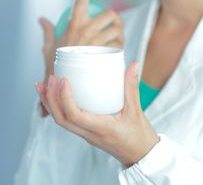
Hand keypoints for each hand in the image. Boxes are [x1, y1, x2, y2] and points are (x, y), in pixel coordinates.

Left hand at [35, 62, 159, 166]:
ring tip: (44, 85)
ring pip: (60, 122)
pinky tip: (54, 97)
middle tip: (51, 78)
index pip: (75, 116)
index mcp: (102, 128)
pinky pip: (66, 122)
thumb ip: (132, 86)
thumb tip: (133, 65)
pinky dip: (56, 108)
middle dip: (51, 98)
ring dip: (49, 103)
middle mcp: (90, 134)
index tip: (64, 80)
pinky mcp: (86, 133)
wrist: (140, 156)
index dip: (65, 98)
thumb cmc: (139, 136)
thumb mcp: (137, 110)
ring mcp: (86, 135)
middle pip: (61, 119)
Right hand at [39, 0, 123, 115]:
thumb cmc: (57, 66)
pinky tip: (116, 52)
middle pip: (111, 14)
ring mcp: (96, 42)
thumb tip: (41, 18)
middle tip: (113, 28)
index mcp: (73, 24)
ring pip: (117, 28)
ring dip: (119, 34)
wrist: (66, 87)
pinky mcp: (105, 54)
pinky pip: (119, 44)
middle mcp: (85, 30)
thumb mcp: (50, 48)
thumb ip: (48, 31)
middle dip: (115, 20)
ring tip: (115, 42)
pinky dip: (120, 47)